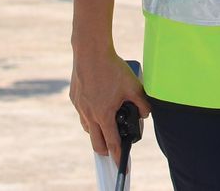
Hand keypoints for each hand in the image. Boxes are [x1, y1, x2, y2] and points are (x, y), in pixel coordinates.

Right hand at [69, 48, 150, 167]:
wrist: (90, 51)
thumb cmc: (112, 68)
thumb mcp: (133, 86)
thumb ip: (142, 103)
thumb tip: (145, 113)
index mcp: (104, 114)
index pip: (112, 143)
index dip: (118, 157)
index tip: (121, 168)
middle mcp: (89, 114)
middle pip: (96, 142)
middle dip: (105, 150)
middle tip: (113, 151)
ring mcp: (80, 106)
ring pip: (88, 128)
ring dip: (97, 132)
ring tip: (106, 128)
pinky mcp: (74, 97)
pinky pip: (82, 113)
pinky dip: (90, 116)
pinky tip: (97, 107)